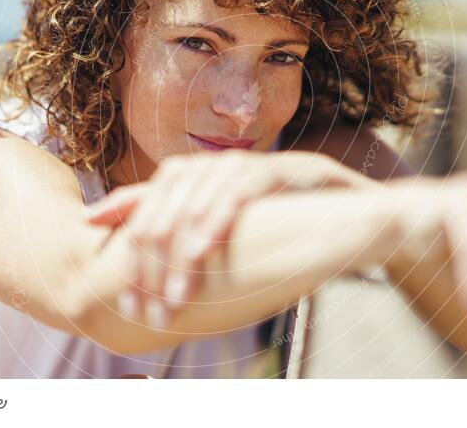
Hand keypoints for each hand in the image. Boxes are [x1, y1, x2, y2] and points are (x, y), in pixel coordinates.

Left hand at [84, 149, 373, 328]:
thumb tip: (142, 260)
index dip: (124, 220)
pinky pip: (242, 189)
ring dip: (181, 250)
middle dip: (150, 254)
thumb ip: (194, 242)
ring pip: (200, 195)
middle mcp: (223, 164)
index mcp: (206, 176)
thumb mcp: (235, 239)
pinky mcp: (286, 168)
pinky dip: (219, 219)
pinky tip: (203, 251)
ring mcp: (254, 164)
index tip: (107, 264)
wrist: (360, 217)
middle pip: (168, 196)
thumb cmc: (291, 229)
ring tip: (172, 297)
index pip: (153, 193)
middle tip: (143, 303)